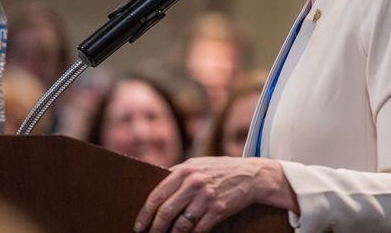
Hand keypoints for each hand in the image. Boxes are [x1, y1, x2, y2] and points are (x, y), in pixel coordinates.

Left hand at [134, 156, 297, 232]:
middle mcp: (194, 182)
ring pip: (181, 224)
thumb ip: (178, 174)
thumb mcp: (198, 164)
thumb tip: (154, 192)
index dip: (145, 213)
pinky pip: (198, 229)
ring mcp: (207, 196)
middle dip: (155, 228)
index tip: (139, 225)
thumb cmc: (221, 170)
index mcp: (185, 169)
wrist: (252, 175)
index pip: (157, 195)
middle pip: (166, 212)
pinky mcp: (218, 209)